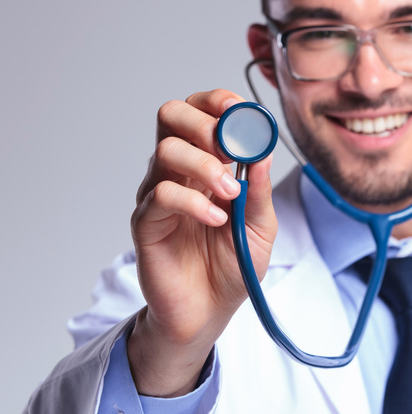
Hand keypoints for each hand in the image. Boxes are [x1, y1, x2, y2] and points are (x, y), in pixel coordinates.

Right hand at [128, 89, 277, 396]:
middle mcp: (178, 171)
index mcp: (206, 163)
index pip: (200, 111)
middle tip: (230, 149)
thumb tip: (264, 150)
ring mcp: (158, 195)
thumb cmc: (232, 264)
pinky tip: (216, 219)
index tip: (243, 113)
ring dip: (204, 165)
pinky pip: (160, 196)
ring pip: (165, 151)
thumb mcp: (260, 225)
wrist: (210, 312)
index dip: (218, 102)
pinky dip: (193, 201)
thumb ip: (259, 189)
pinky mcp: (146, 223)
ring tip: (230, 194)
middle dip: (204, 122)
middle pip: (171, 116)